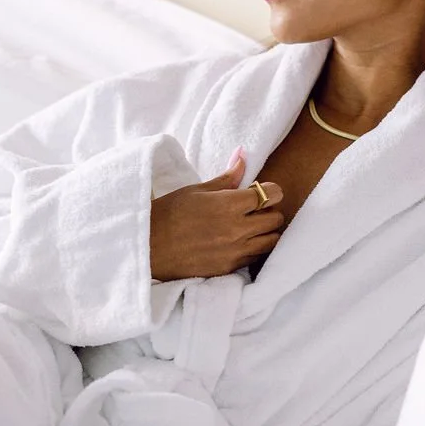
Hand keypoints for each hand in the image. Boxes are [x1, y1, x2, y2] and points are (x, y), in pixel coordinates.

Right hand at [149, 148, 283, 281]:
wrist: (148, 247)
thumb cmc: (169, 213)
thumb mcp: (196, 190)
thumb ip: (226, 178)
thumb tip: (243, 157)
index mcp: (229, 204)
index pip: (270, 195)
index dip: (271, 190)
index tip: (265, 190)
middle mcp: (237, 229)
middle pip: (276, 218)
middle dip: (270, 210)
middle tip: (256, 208)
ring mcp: (235, 251)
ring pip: (271, 240)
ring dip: (266, 231)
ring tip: (251, 226)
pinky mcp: (229, 268)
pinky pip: (255, 257)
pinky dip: (254, 248)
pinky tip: (240, 242)